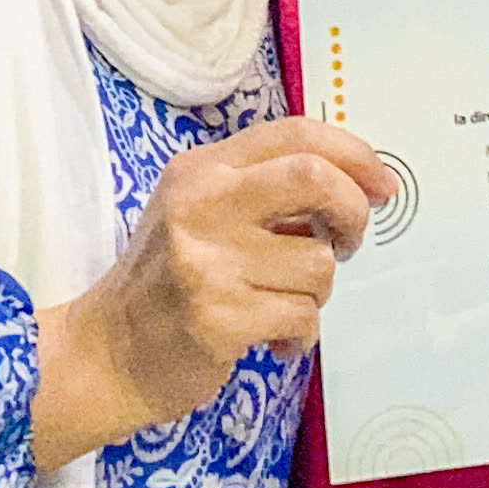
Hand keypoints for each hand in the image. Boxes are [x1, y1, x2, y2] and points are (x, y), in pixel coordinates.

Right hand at [32, 119, 395, 472]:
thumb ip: (261, 190)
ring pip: (318, 264)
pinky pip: (303, 317)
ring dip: (317, 292)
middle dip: (353, 213)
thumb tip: (355, 186)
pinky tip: (273, 338)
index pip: (296, 134)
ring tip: (282, 303)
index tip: (382, 186)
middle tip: (348, 241)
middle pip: (316, 179)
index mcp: (202, 170)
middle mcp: (202, 205)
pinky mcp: (219, 318)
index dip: (355, 155)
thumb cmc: (165, 282)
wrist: (107, 353)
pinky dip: (301, 334)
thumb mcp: (198, 212)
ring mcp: (208, 262)